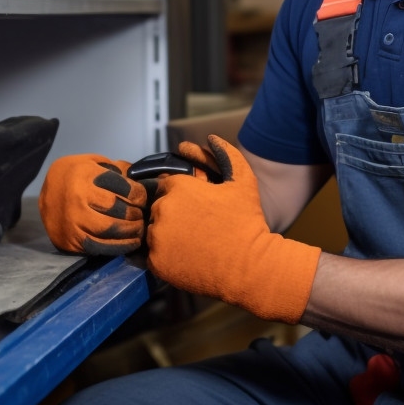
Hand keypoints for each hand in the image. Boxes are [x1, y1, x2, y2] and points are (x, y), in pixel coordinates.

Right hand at [38, 154, 150, 254]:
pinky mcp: (71, 240)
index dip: (139, 194)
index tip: (142, 197)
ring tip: (139, 228)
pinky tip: (130, 241)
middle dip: (136, 213)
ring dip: (131, 231)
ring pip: (111, 230)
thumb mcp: (94, 162)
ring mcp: (73, 222)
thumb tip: (143, 179)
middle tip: (142, 214)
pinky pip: (100, 247)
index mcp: (85, 176)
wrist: (45, 192)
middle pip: (118, 210)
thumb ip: (117, 169)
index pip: (123, 188)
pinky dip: (120, 247)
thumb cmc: (76, 174)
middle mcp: (78, 199)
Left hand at [146, 135, 320, 323]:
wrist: (250, 266)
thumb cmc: (247, 221)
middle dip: (174, 213)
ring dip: (168, 233)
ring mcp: (157, 237)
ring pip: (154, 230)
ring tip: (193, 242)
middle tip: (197, 226)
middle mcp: (163, 209)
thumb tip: (211, 138)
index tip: (197, 207)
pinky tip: (188, 256)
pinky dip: (166, 256)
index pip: (167, 185)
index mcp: (178, 187)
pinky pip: (153, 255)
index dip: (183, 195)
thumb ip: (226, 154)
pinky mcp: (156, 262)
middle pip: (159, 207)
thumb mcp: (243, 181)